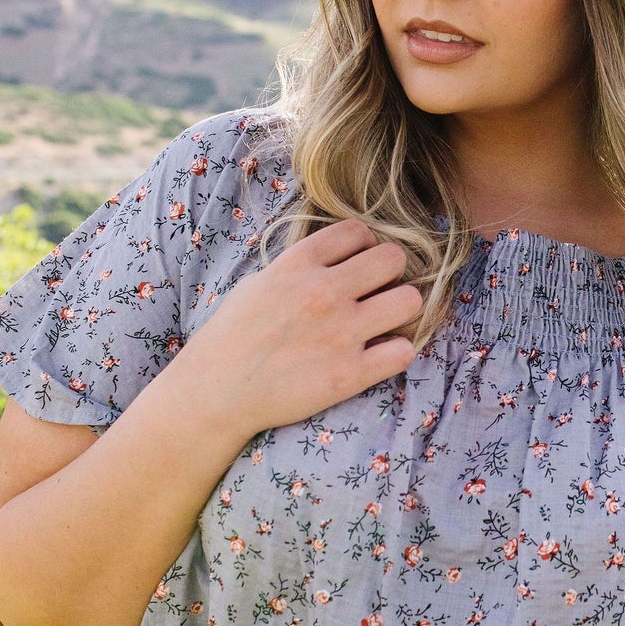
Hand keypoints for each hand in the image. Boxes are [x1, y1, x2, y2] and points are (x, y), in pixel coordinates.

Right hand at [177, 218, 421, 438]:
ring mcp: (340, 333)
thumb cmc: (231, 337)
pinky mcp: (349, 375)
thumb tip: (337, 257)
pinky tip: (379, 356)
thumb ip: (300, 267)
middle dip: (389, 274)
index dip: (362, 248)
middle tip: (375, 294)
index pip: (358, 232)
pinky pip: (404, 352)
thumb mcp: (260, 283)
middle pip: (393, 259)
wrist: (214, 393)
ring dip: (401, 311)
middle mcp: (323, 292)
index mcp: (299, 264)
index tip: (354, 267)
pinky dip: (396, 353)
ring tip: (383, 324)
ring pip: (410, 300)